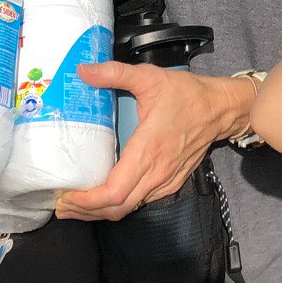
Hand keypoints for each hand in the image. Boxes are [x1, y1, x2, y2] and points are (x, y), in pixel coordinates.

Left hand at [56, 64, 247, 220]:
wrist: (220, 109)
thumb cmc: (186, 94)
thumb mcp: (150, 78)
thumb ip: (115, 73)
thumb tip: (82, 70)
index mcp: (148, 150)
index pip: (113, 192)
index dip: (87, 201)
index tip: (66, 195)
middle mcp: (157, 172)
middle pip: (116, 208)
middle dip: (85, 211)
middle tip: (61, 205)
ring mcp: (165, 181)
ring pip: (127, 209)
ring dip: (100, 212)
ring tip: (75, 205)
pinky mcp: (171, 183)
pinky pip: (140, 203)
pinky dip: (118, 206)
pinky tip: (103, 198)